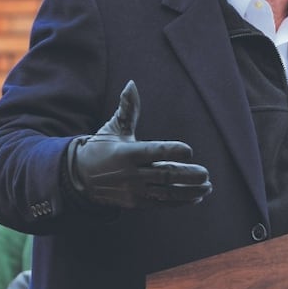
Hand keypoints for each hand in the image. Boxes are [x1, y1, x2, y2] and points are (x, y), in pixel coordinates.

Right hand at [68, 80, 211, 208]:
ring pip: (166, 193)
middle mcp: (131, 174)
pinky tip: (197, 197)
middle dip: (187, 176)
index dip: (171, 151)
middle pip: (164, 175)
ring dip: (189, 191)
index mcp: (127, 153)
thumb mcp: (113, 128)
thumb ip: (128, 109)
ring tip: (207, 187)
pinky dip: (180, 201)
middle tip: (205, 173)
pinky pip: (162, 204)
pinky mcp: (136, 203)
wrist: (80, 178)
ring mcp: (134, 191)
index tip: (189, 150)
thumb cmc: (101, 148)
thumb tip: (132, 84)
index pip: (153, 151)